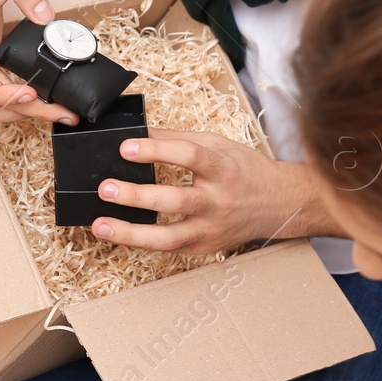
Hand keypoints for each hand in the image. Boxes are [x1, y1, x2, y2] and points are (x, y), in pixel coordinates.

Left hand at [90, 130, 333, 252]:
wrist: (279, 205)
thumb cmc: (244, 171)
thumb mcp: (217, 145)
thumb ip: (178, 140)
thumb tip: (139, 133)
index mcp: (223, 168)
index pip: (189, 156)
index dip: (156, 150)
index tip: (125, 147)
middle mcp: (218, 201)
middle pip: (175, 200)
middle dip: (137, 196)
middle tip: (106, 189)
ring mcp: (211, 229)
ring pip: (168, 237)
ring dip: (131, 233)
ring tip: (101, 225)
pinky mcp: (204, 247)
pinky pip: (169, 248)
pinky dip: (141, 242)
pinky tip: (118, 235)